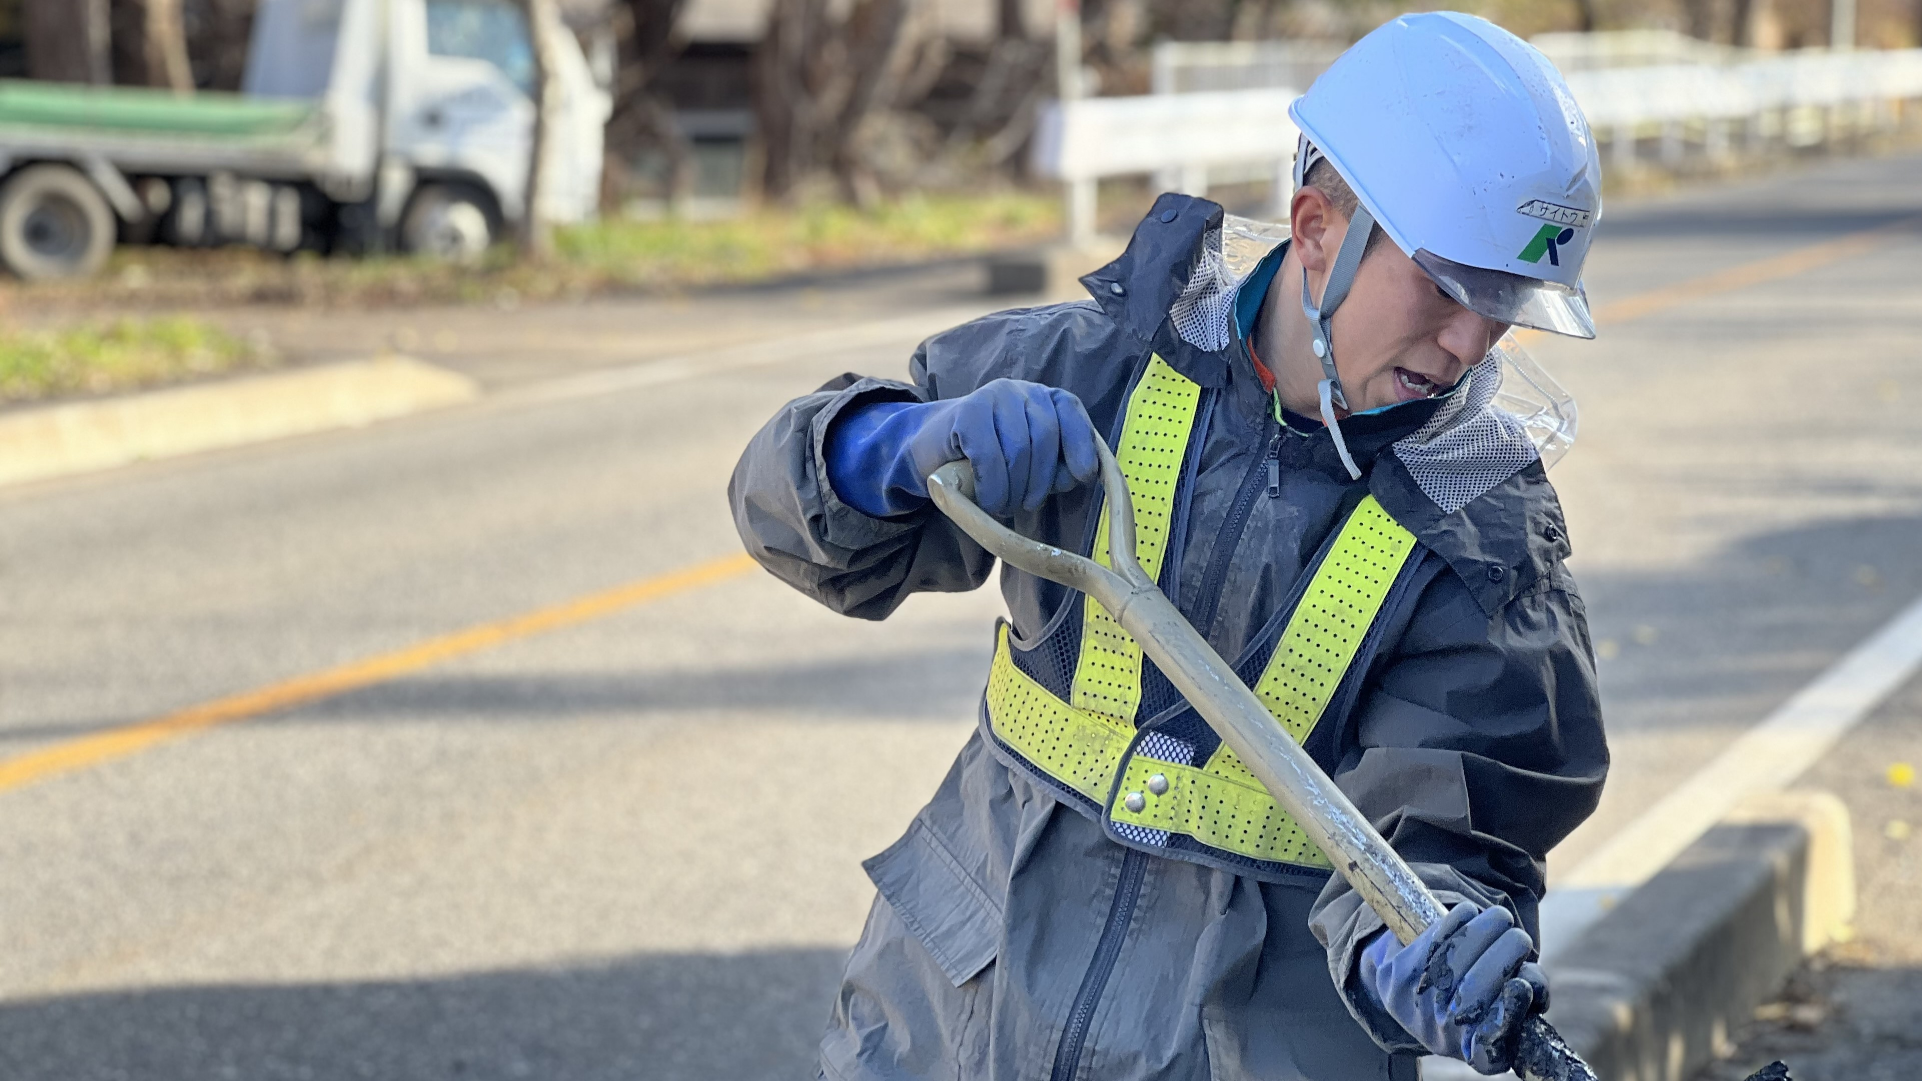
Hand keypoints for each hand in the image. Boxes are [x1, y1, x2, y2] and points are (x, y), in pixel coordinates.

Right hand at [905, 379, 1100, 515]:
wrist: (932, 451)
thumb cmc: (988, 462)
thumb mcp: (1030, 464)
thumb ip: (1056, 466)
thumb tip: (1078, 475)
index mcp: (1042, 398)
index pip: (1070, 410)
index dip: (1080, 444)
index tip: (1083, 477)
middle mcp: (1021, 390)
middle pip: (1046, 435)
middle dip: (1039, 480)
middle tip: (1026, 505)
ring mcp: (992, 396)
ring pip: (1019, 449)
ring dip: (1014, 489)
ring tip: (1003, 504)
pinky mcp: (966, 412)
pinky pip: (990, 456)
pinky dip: (992, 487)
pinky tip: (987, 499)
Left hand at [1356, 902, 1546, 1074]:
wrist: (1415, 994)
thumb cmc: (1480, 999)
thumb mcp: (1509, 1008)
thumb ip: (1530, 996)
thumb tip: (1529, 980)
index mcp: (1477, 1054)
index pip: (1493, 1045)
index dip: (1510, 1010)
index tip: (1521, 985)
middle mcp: (1443, 1036)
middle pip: (1476, 988)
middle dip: (1507, 951)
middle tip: (1519, 938)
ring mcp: (1418, 1005)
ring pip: (1457, 955)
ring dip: (1487, 928)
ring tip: (1501, 920)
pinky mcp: (1399, 974)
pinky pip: (1436, 937)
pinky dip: (1459, 920)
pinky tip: (1470, 915)